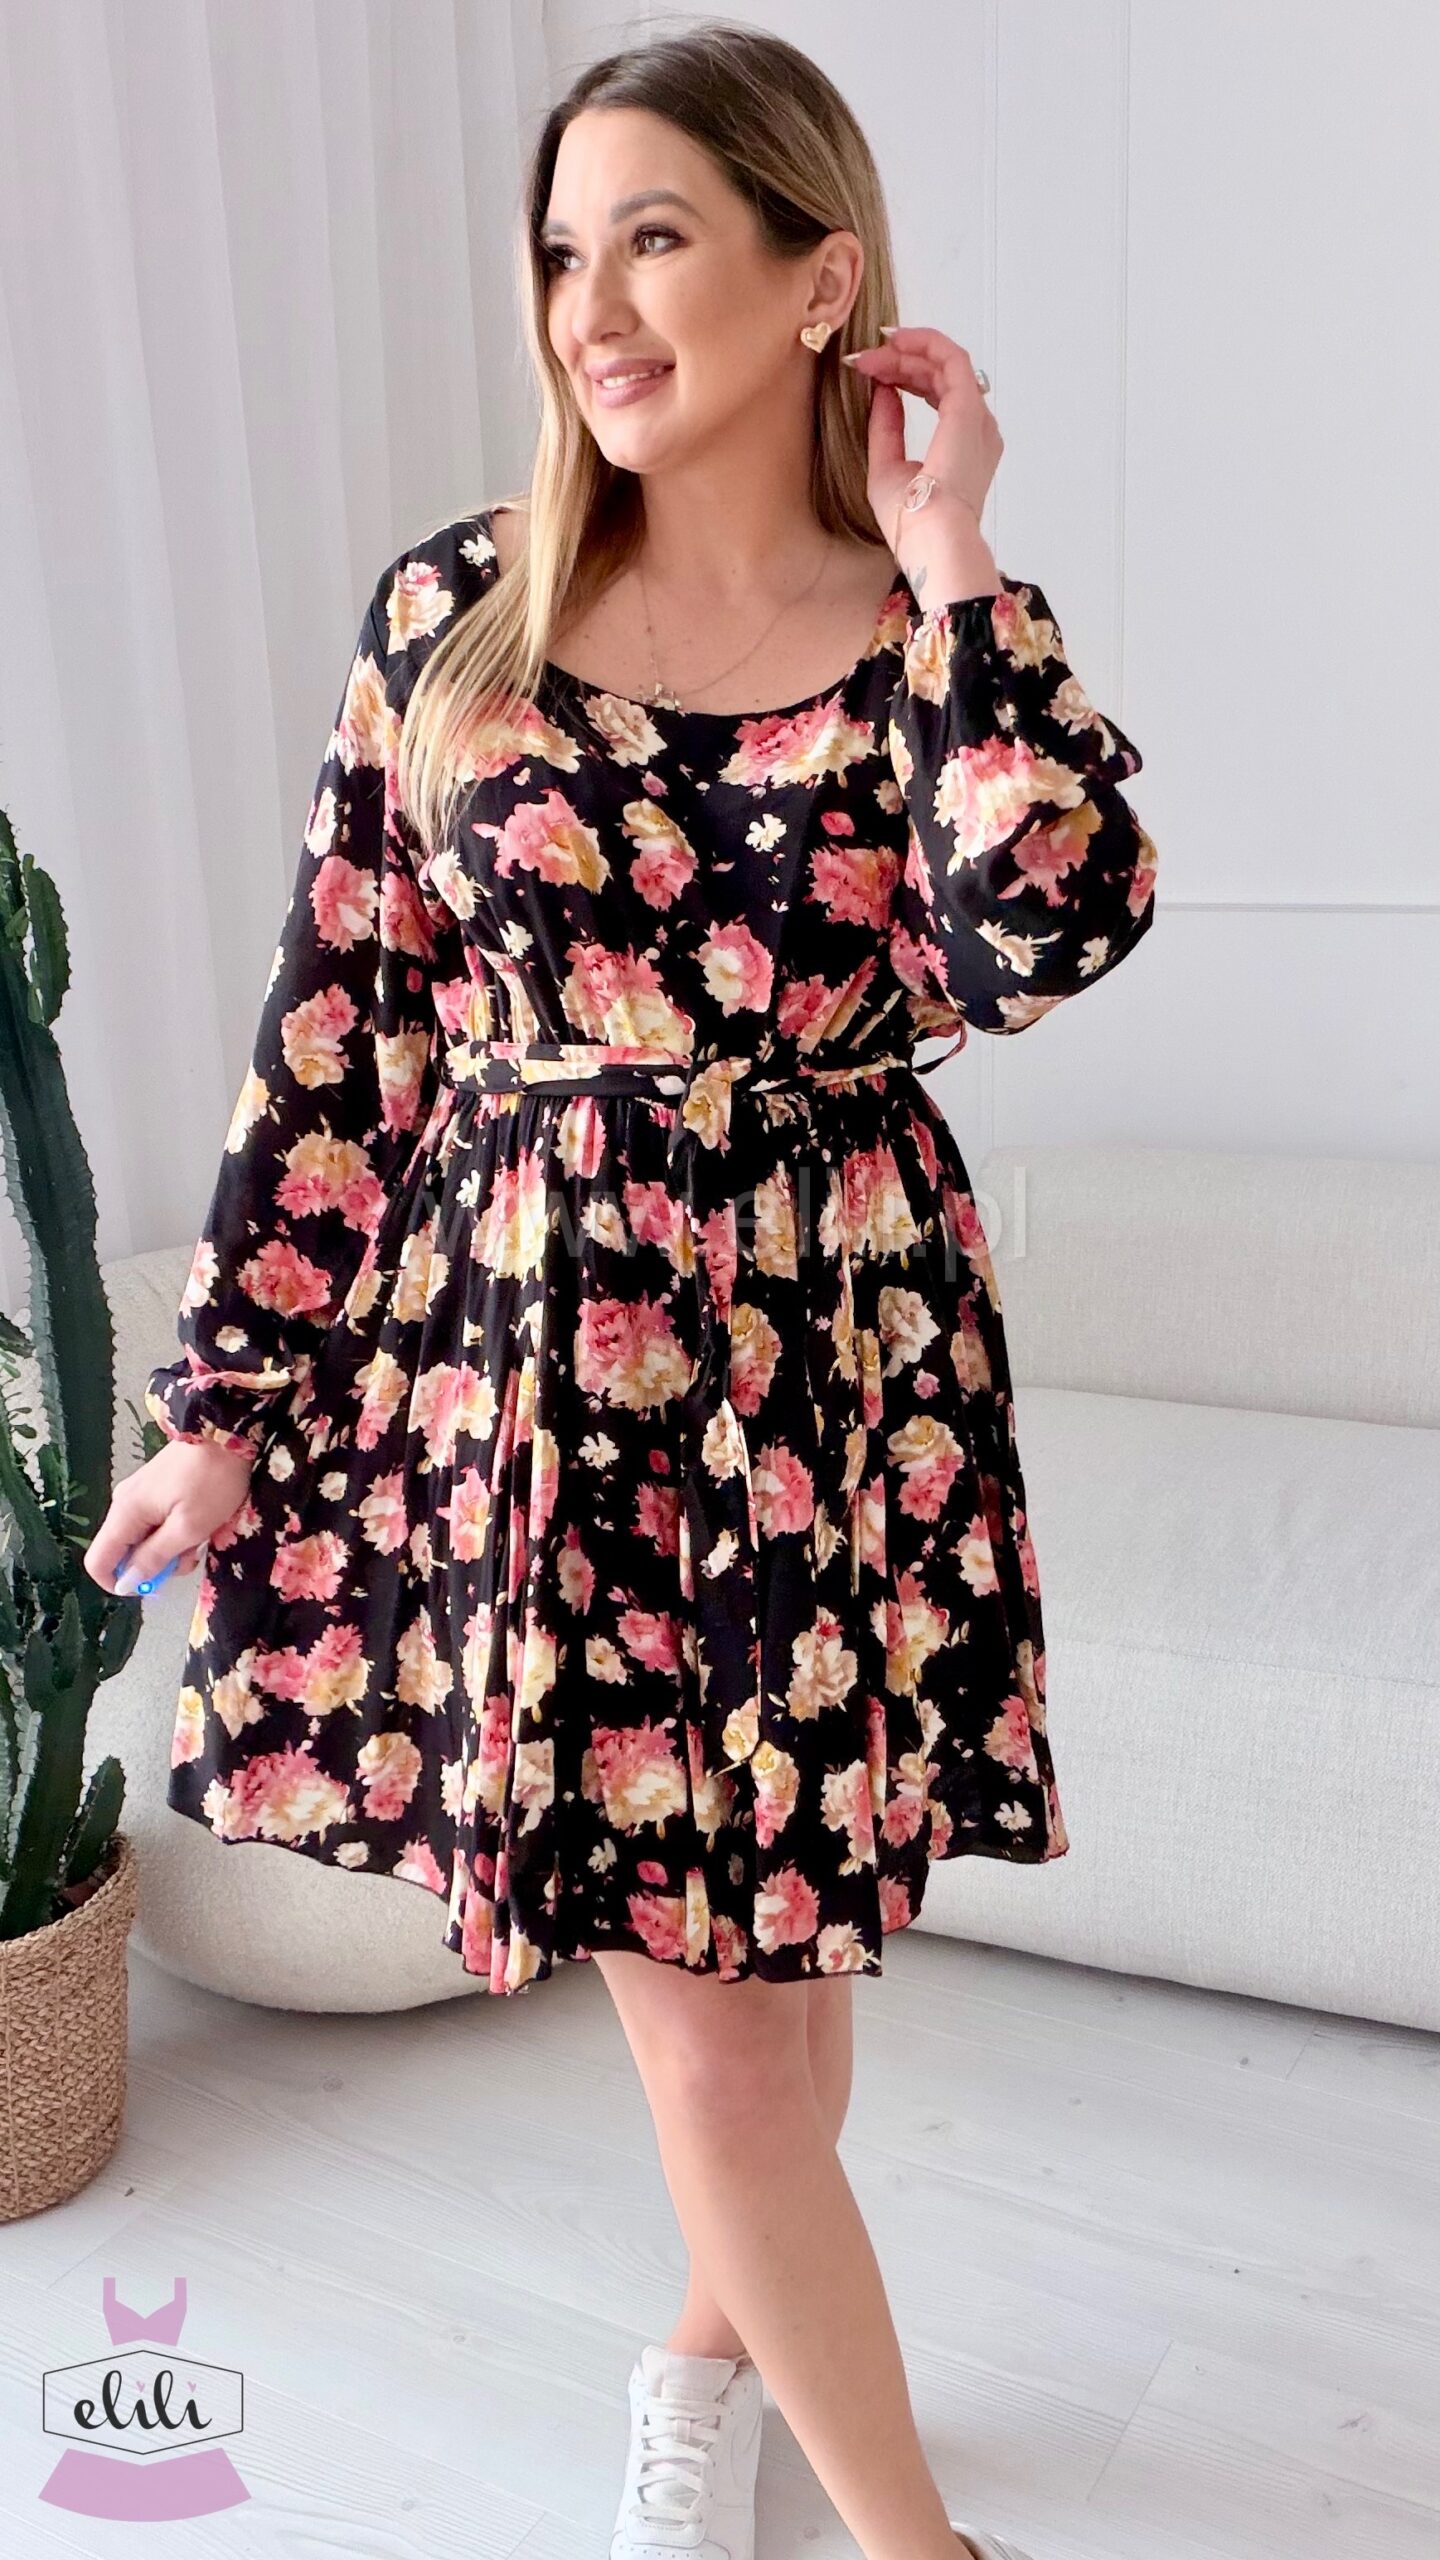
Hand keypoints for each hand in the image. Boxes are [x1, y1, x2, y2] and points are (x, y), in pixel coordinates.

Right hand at [83, 1438, 256, 1598]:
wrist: (229, 1433)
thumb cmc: (212, 1481)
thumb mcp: (188, 1528)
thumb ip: (155, 1557)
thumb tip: (127, 1583)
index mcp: (125, 1513)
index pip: (98, 1561)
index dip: (118, 1582)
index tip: (152, 1586)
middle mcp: (125, 1503)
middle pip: (124, 1552)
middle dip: (156, 1564)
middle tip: (190, 1556)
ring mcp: (141, 1494)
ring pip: (144, 1539)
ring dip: (171, 1548)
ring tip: (201, 1536)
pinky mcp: (157, 1488)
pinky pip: (157, 1522)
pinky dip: (177, 1530)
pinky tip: (201, 1522)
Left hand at [843, 324, 1002, 554]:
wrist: (930, 538)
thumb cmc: (912, 521)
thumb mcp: (887, 467)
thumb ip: (887, 428)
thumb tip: (883, 391)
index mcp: (964, 446)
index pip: (936, 394)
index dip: (904, 375)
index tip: (870, 370)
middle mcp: (976, 429)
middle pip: (940, 375)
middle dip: (900, 360)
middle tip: (865, 359)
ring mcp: (975, 416)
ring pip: (945, 363)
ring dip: (908, 351)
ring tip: (872, 353)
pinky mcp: (968, 407)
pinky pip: (951, 358)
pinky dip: (924, 343)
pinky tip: (895, 342)